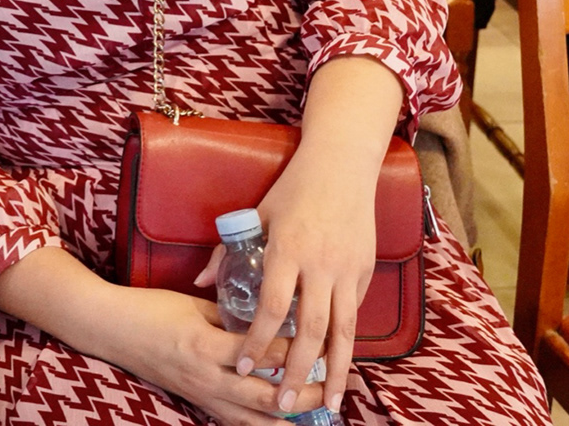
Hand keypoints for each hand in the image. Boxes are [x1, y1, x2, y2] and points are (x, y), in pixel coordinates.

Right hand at [105, 286, 312, 425]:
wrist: (112, 329)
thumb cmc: (151, 309)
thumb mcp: (194, 304)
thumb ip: (230, 314)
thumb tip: (266, 315)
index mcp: (207, 344)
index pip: (263, 355)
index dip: (295, 351)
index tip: (320, 340)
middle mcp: (207, 378)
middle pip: (267, 398)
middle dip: (304, 397)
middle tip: (329, 389)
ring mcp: (201, 396)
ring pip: (254, 422)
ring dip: (287, 422)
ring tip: (316, 416)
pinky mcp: (196, 404)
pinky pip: (234, 424)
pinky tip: (281, 425)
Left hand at [236, 158, 376, 416]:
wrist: (342, 165)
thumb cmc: (293, 188)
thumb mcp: (256, 214)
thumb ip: (228, 251)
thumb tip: (203, 283)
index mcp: (286, 251)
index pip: (271, 308)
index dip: (257, 342)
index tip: (244, 367)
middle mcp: (320, 265)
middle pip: (310, 329)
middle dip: (297, 370)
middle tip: (284, 403)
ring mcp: (347, 269)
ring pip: (344, 331)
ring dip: (336, 371)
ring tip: (331, 403)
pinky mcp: (365, 270)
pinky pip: (355, 313)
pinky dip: (348, 342)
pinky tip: (340, 365)